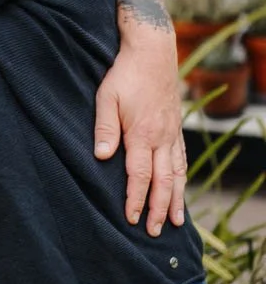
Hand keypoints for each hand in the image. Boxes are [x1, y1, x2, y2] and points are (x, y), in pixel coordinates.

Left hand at [93, 38, 186, 235]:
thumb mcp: (106, 97)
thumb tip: (101, 157)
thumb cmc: (124, 74)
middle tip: (153, 232)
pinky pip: (182, 159)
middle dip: (157, 209)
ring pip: (177, 174)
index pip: (139, 175)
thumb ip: (105, 128)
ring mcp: (172, 133)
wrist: (153, 52)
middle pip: (162, 181)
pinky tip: (180, 189)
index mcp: (142, 134)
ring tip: (174, 222)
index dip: (135, 199)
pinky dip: (183, 179)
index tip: (130, 218)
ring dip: (175, 200)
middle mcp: (161, 138)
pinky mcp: (176, 127)